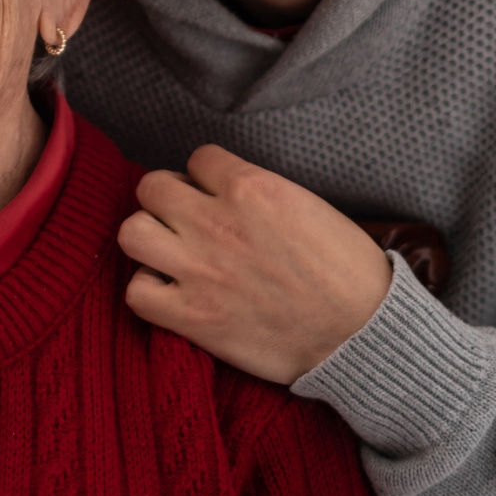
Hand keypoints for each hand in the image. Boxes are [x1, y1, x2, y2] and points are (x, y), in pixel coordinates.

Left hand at [117, 144, 390, 384]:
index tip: (218, 197)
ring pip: (132, 232)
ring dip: (149, 240)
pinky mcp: (193, 317)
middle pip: (152, 187)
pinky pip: (136, 292)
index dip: (207, 178)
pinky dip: (149, 290)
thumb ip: (257, 191)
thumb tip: (224, 189)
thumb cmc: (348, 273)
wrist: (363, 337)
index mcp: (252, 189)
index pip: (198, 158)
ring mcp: (200, 270)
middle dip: (168, 201)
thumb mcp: (308, 205)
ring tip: (172, 252)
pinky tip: (172, 291)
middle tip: (188, 221)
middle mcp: (217, 223)